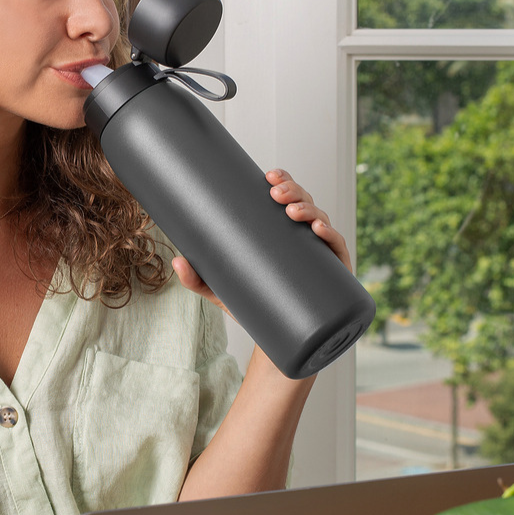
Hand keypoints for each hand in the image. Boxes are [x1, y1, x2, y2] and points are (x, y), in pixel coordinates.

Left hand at [172, 167, 351, 314]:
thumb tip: (176, 261)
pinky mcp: (333, 275)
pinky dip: (331, 236)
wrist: (273, 339)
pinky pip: (337, 250)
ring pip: (320, 221)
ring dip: (309, 210)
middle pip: (303, 204)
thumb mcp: (219, 289)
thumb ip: (196, 278)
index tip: (269, 175)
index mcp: (280, 232)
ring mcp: (319, 255)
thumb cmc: (249, 305)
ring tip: (292, 212)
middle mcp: (302, 238)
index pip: (285, 198)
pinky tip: (319, 230)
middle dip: (293, 191)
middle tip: (276, 193)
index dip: (283, 181)